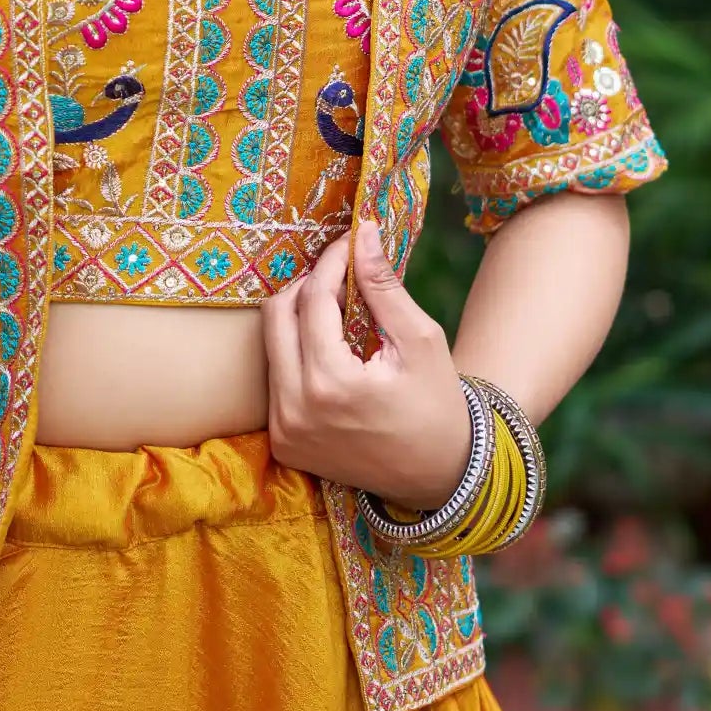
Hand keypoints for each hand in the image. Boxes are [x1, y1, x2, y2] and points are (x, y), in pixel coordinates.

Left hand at [261, 220, 471, 508]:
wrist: (439, 477)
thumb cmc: (438, 405)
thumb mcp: (421, 341)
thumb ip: (384, 287)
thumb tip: (362, 233)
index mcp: (331, 384)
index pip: (313, 300)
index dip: (329, 263)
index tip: (348, 243)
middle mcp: (295, 409)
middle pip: (277, 315)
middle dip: (307, 285)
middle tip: (341, 279)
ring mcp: (284, 430)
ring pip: (271, 345)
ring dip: (299, 319)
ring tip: (341, 315)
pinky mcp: (282, 443)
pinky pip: (275, 379)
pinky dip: (297, 355)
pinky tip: (331, 353)